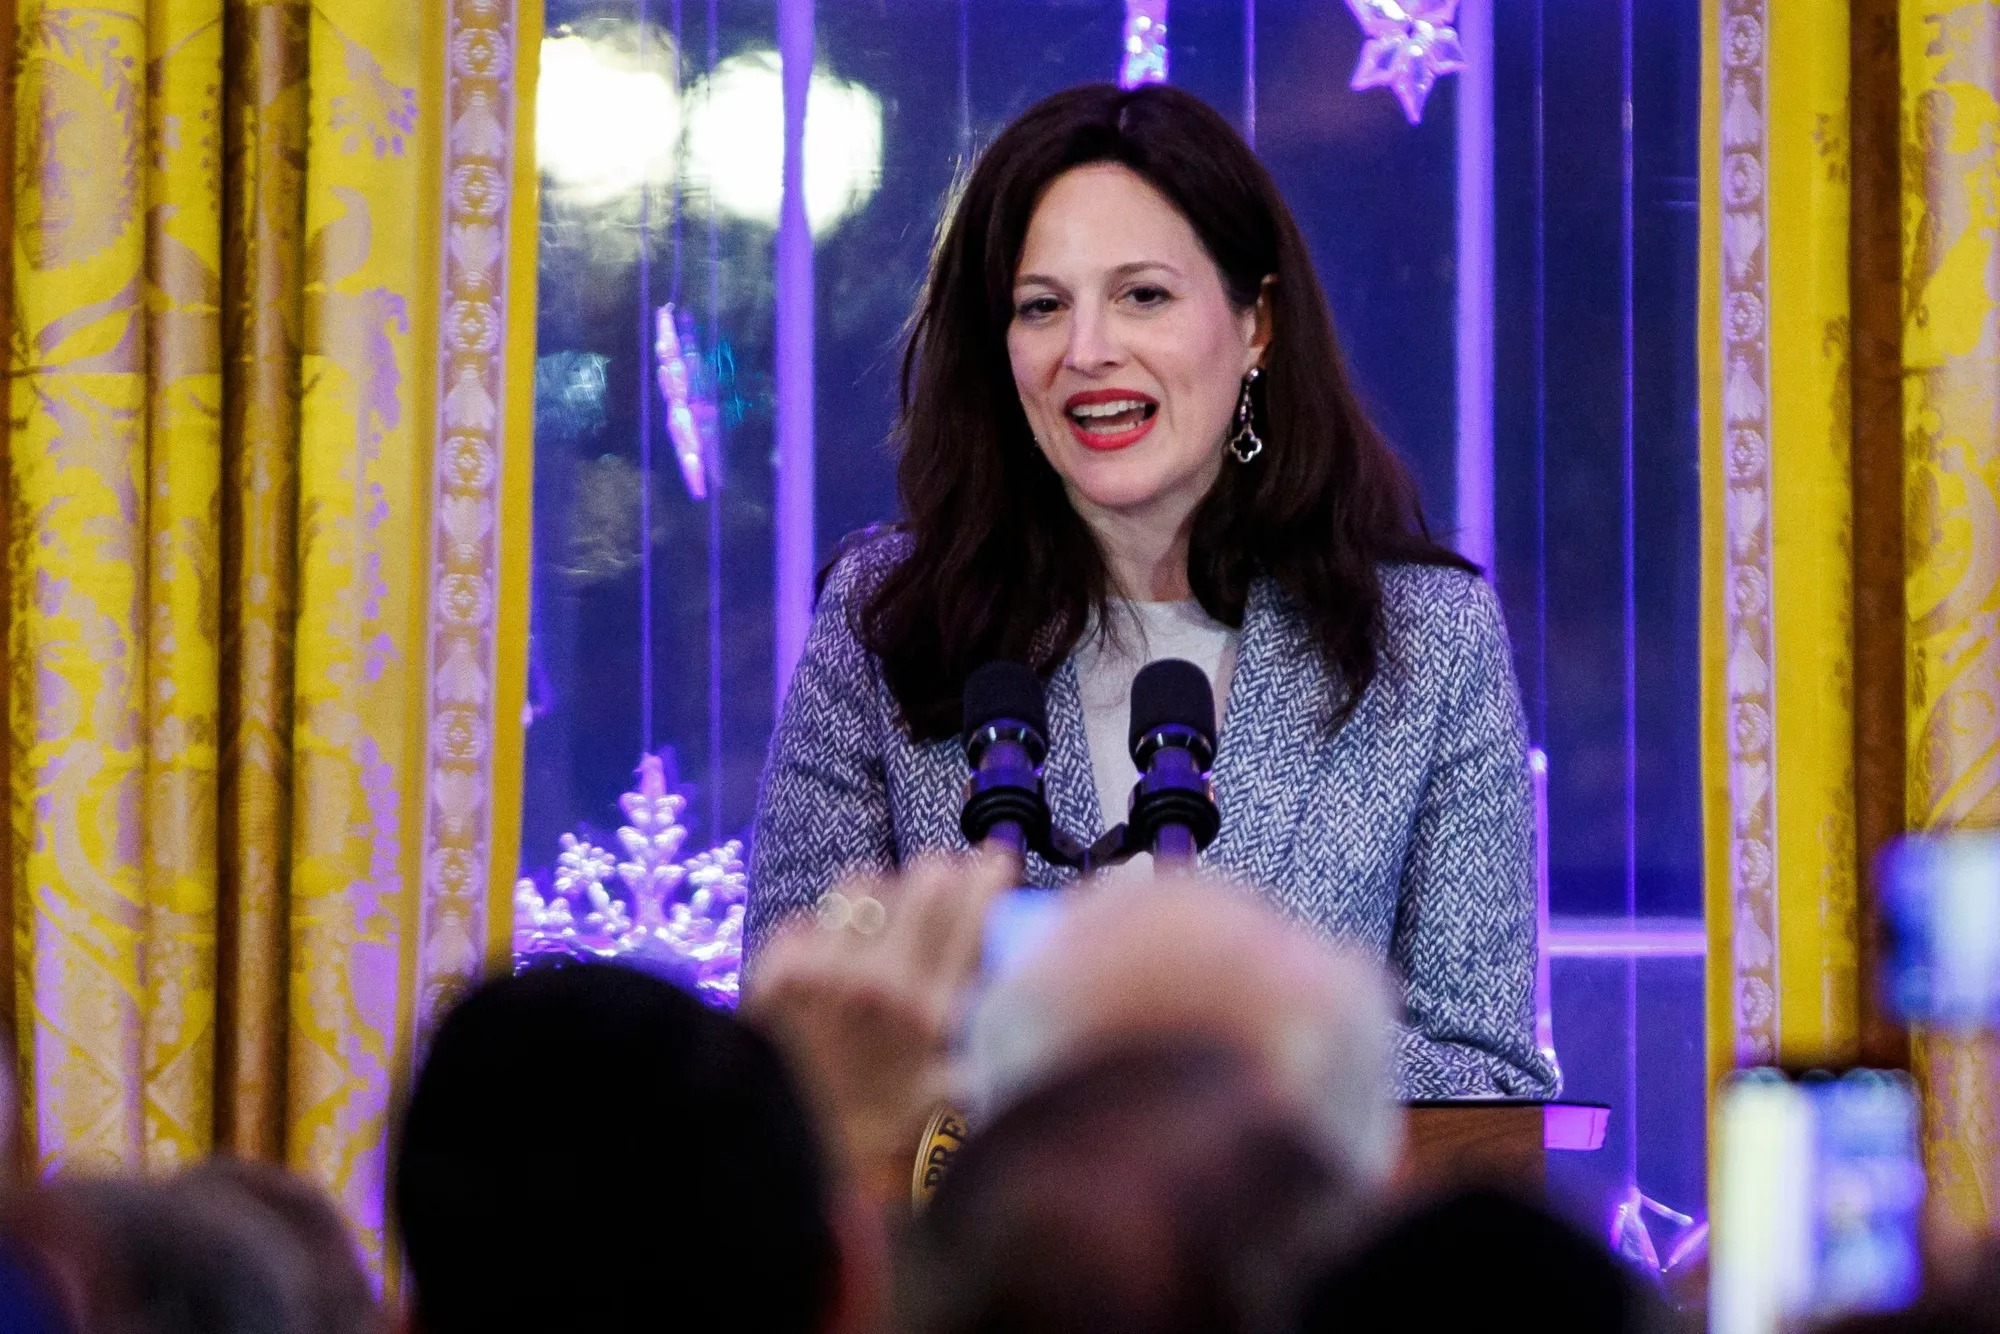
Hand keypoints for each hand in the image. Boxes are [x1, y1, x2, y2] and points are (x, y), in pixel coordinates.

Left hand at [744, 851, 1015, 1206]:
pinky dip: (824, 930)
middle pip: (925, 877)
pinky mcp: (781, 967)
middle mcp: (883, 980)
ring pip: (865, 883)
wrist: (775, 1143)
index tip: (994, 863)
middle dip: (941, 873)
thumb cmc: (863, 1128)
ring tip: (885, 917)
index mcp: (930, 1011)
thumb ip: (984, 1064)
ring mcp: (827, 968)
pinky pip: (811, 918)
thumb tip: (1023, 1029)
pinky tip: (831, 955)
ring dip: (881, 894)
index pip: (972, 909)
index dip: (989, 874)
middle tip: (944, 884)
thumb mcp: (939, 1106)